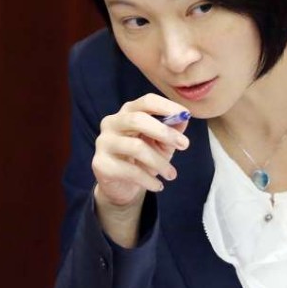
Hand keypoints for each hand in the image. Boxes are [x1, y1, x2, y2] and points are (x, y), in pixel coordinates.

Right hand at [91, 93, 189, 245]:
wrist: (122, 185)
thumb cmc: (143, 159)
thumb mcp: (161, 143)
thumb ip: (172, 130)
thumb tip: (183, 119)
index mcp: (127, 113)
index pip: (146, 101)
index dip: (167, 106)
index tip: (186, 115)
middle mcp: (111, 123)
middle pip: (137, 119)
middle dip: (164, 132)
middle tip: (184, 145)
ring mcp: (104, 143)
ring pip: (135, 147)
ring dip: (159, 162)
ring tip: (172, 174)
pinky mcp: (101, 164)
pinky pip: (130, 171)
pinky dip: (149, 180)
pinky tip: (158, 185)